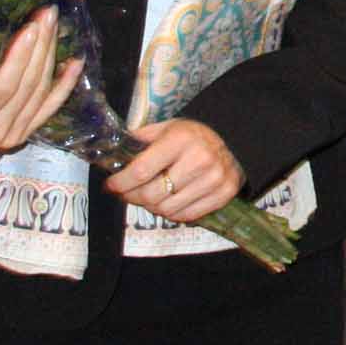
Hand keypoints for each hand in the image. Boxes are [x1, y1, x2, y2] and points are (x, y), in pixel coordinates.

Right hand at [0, 9, 80, 150]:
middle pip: (26, 85)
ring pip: (40, 92)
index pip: (1, 87)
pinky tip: (75, 61)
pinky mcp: (23, 134)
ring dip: (50, 56)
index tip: (29, 28)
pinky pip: (49, 108)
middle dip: (40, 46)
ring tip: (53, 24)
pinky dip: (64, 85)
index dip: (19, 58)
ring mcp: (11, 134)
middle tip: (46, 14)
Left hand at [105, 119, 243, 223]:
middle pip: (153, 194)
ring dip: (151, 207)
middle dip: (132, 197)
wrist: (234, 141)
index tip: (111, 185)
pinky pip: (186, 216)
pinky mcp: (224, 195)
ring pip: (167, 209)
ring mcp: (214, 179)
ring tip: (147, 198)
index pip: (142, 170)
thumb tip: (112, 156)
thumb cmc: (192, 136)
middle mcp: (199, 159)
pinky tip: (167, 202)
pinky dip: (171, 213)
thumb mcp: (167, 127)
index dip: (121, 182)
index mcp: (180, 139)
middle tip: (126, 193)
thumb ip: (141, 140)